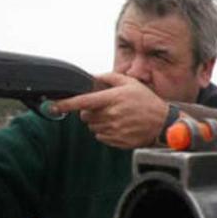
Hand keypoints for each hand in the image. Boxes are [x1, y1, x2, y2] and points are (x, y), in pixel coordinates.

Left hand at [51, 73, 167, 148]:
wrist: (163, 123)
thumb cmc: (147, 102)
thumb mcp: (131, 83)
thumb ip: (110, 77)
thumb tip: (94, 76)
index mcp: (112, 99)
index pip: (82, 102)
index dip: (65, 104)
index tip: (53, 105)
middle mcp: (111, 115)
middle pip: (85, 116)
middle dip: (89, 112)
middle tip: (104, 108)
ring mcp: (114, 130)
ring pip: (92, 127)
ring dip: (98, 122)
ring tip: (115, 117)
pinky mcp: (117, 141)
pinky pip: (101, 137)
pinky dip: (105, 132)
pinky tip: (118, 126)